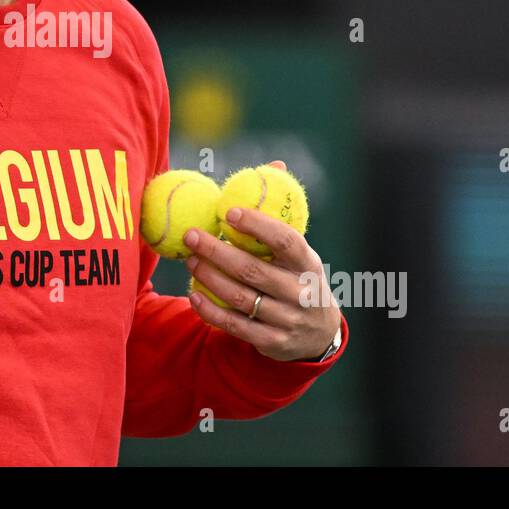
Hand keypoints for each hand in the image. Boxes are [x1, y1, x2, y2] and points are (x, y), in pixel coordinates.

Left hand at [183, 161, 341, 361]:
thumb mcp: (299, 250)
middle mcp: (301, 293)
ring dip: (209, 278)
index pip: (287, 241)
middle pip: (253, 271)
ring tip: (190, 260)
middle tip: (191, 235)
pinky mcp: (272, 343)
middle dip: (218, 251)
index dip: (259, 226)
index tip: (229, 212)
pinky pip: (235, 326)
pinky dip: (211, 310)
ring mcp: (288, 320)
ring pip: (241, 298)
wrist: (318, 333)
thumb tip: (273, 165)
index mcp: (308, 263)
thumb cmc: (298, 277)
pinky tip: (193, 294)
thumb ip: (281, 214)